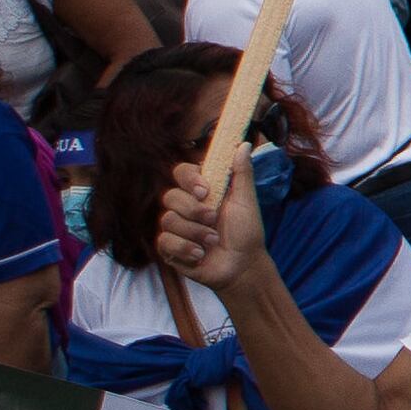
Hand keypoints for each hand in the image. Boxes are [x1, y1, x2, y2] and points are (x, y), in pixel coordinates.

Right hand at [158, 138, 265, 294]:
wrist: (243, 265)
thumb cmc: (246, 232)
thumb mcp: (246, 200)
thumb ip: (242, 172)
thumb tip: (243, 144)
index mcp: (202, 191)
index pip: (181, 172)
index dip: (189, 179)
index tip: (205, 190)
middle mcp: (185, 207)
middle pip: (170, 196)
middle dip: (194, 210)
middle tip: (213, 220)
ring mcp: (176, 227)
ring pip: (168, 220)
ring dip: (195, 232)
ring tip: (214, 241)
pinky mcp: (169, 248)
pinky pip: (164, 241)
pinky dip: (185, 248)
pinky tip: (200, 254)